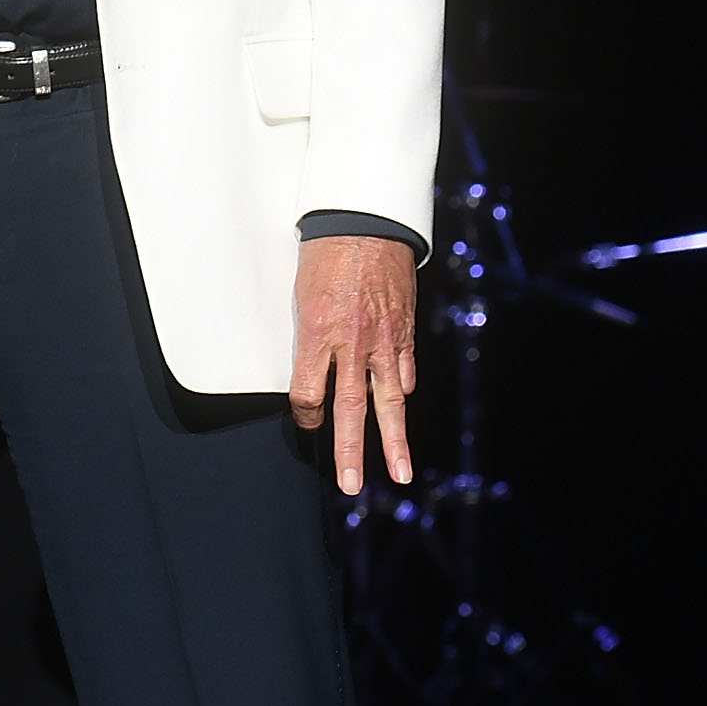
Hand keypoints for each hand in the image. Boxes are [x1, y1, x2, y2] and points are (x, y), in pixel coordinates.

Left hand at [291, 235, 418, 496]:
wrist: (367, 221)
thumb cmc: (326, 254)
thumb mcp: (301, 296)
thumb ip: (308, 339)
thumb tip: (314, 371)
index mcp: (316, 332)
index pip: (307, 393)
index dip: (305, 414)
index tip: (307, 420)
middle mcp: (351, 343)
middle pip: (348, 410)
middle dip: (349, 451)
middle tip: (352, 484)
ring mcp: (383, 340)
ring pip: (388, 401)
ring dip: (394, 440)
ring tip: (400, 472)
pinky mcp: (405, 331)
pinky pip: (405, 371)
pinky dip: (402, 391)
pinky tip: (401, 407)